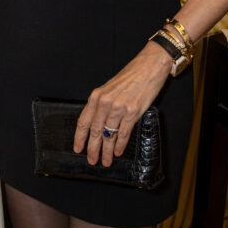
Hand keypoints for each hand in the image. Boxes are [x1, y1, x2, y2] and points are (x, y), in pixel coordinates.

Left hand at [73, 42, 172, 166]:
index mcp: (97, 96)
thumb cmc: (131, 76)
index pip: (84, 121)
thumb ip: (102, 104)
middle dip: (92, 148)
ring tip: (105, 161)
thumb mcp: (110, 88)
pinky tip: (117, 152)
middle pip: (95, 131)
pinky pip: (123, 133)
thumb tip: (97, 124)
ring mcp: (119, 107)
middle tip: (92, 160)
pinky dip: (119, 145)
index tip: (78, 148)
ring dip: (107, 151)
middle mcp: (105, 102)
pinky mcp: (133, 111)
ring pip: (109, 135)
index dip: (79, 137)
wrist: (149, 66)